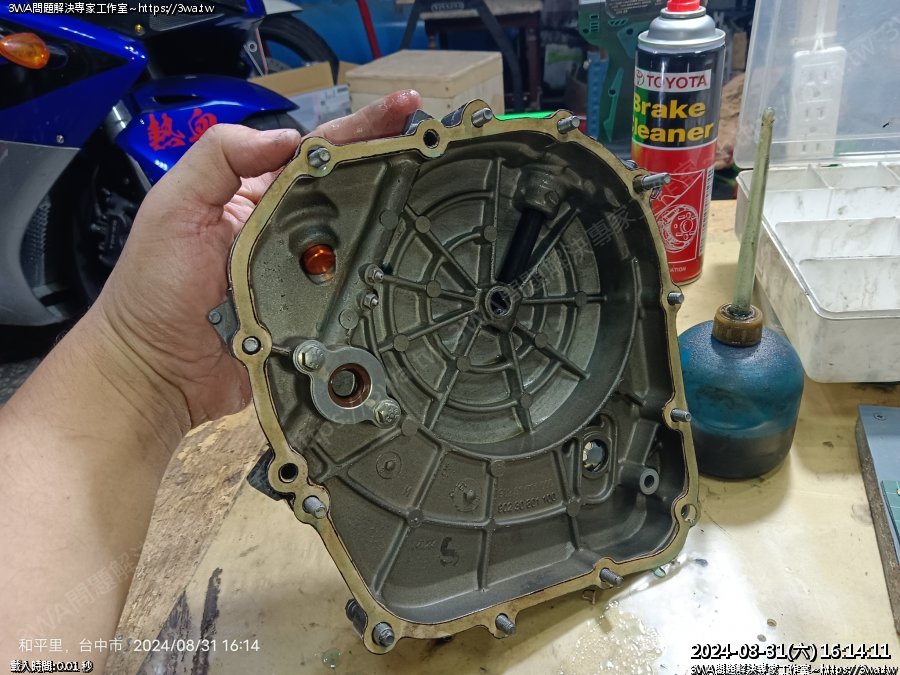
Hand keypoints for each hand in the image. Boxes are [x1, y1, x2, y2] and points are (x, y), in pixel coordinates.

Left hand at [94, 90, 423, 430]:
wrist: (158, 370)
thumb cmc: (155, 289)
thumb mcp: (174, 207)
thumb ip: (219, 159)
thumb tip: (286, 137)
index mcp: (254, 197)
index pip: (314, 152)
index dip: (358, 129)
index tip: (402, 111)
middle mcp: (285, 230)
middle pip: (347, 191)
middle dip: (390, 164)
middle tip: (434, 146)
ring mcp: (303, 274)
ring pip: (358, 240)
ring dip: (393, 218)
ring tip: (436, 194)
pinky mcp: (315, 314)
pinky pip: (353, 291)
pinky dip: (381, 278)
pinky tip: (410, 262)